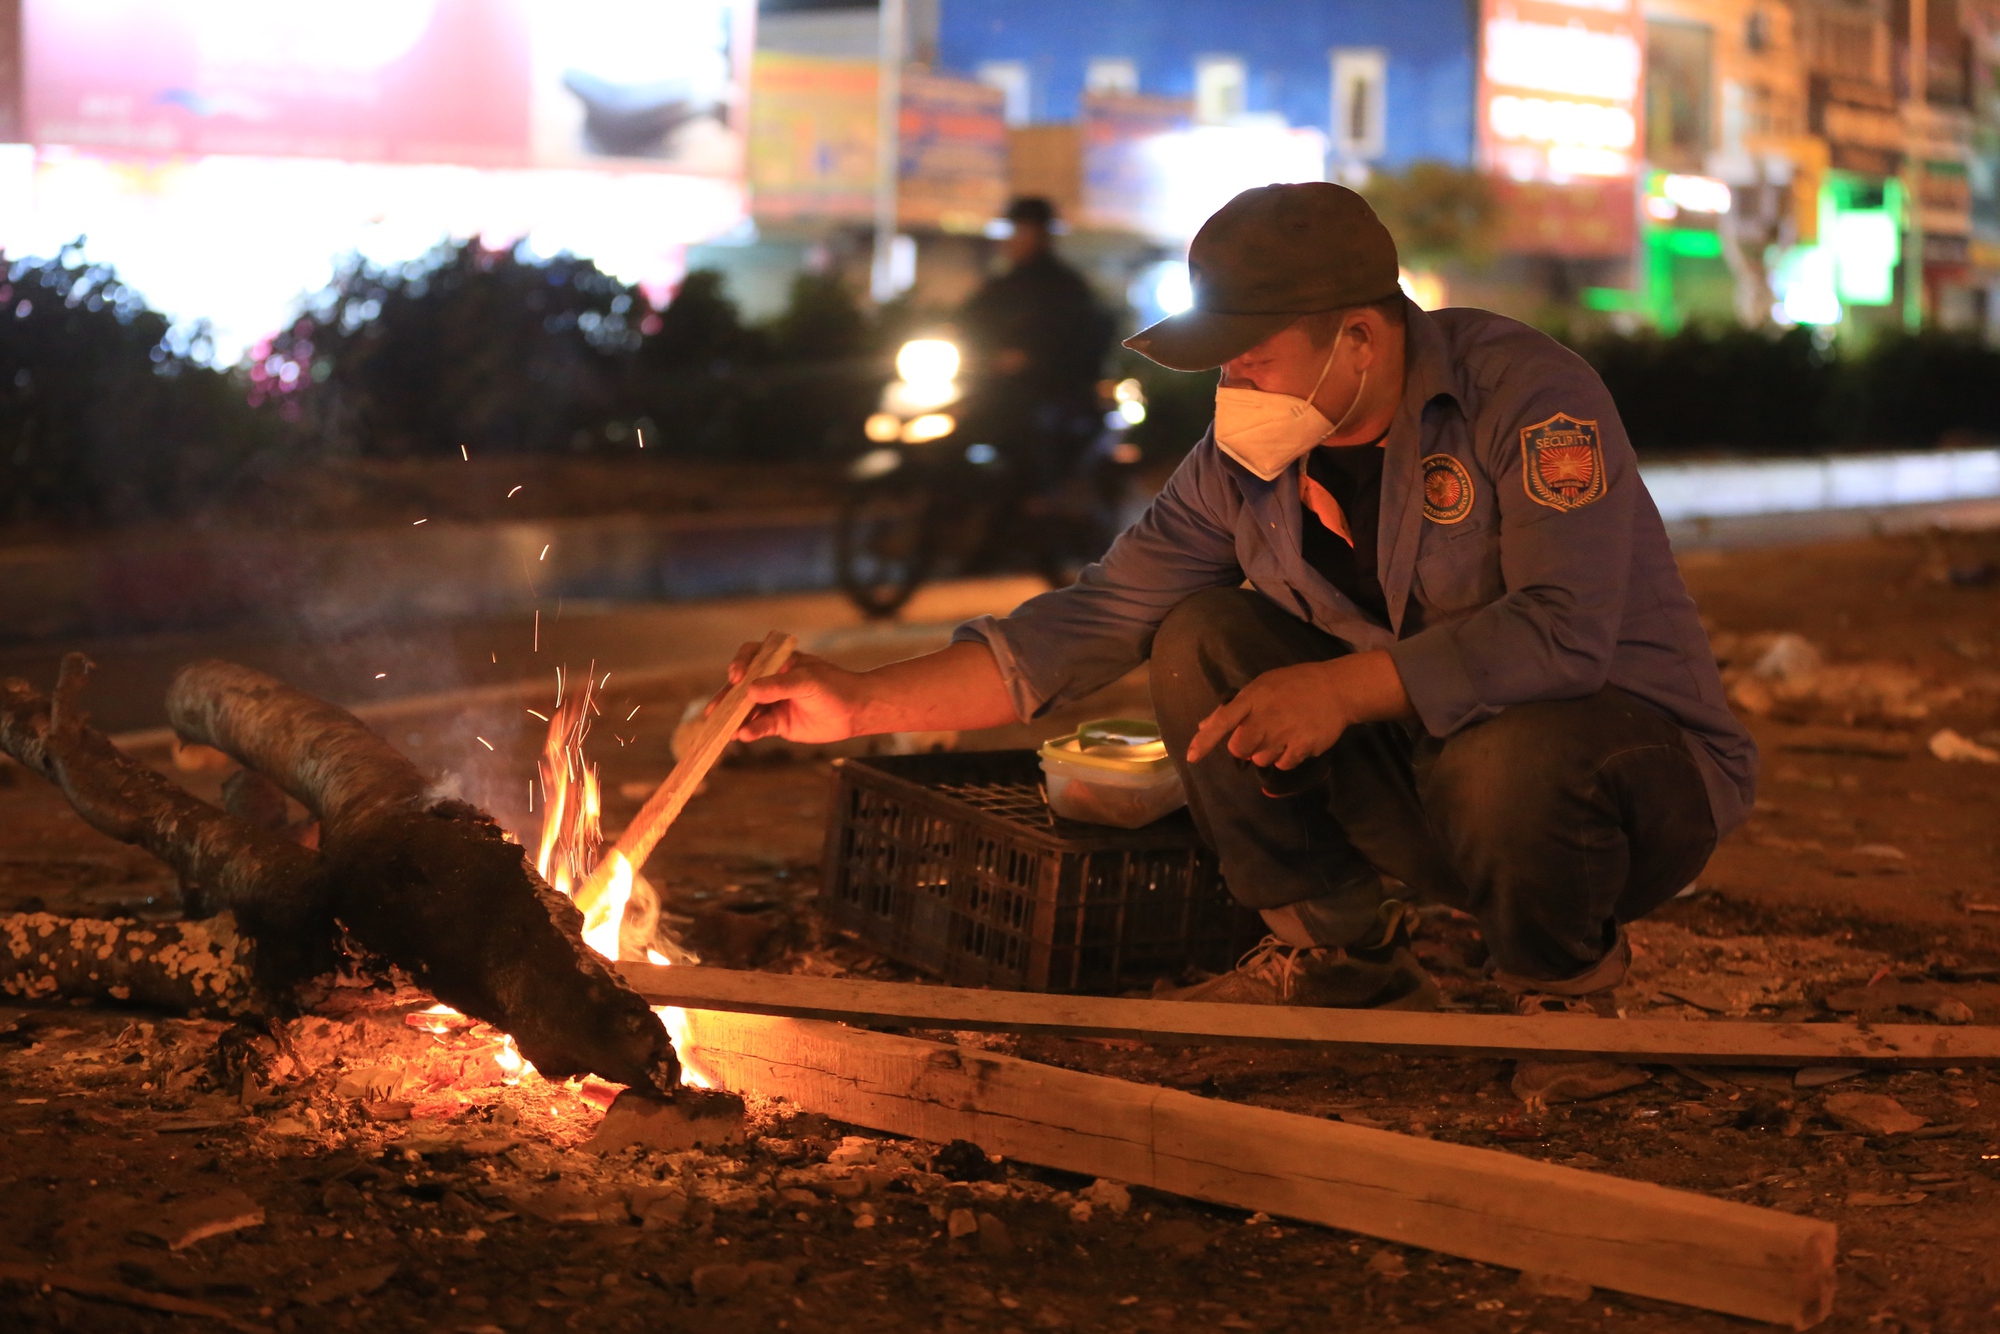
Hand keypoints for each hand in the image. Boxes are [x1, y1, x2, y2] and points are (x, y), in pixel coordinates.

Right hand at [713, 642, 864, 744]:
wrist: (855, 711)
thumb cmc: (835, 687)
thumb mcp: (808, 682)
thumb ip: (780, 686)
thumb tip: (750, 691)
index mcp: (778, 662)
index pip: (751, 656)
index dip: (739, 664)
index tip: (736, 677)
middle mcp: (771, 680)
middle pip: (741, 686)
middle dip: (726, 697)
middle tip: (715, 709)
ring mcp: (773, 703)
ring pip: (746, 709)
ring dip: (734, 718)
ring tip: (724, 728)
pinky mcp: (778, 724)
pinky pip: (759, 727)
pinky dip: (750, 731)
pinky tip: (743, 735)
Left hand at [1186, 660, 1351, 769]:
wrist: (1337, 689)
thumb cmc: (1294, 685)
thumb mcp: (1261, 687)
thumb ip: (1232, 708)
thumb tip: (1204, 726)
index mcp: (1253, 698)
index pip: (1223, 720)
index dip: (1205, 741)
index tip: (1192, 757)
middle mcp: (1266, 716)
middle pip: (1239, 749)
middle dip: (1243, 748)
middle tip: (1259, 735)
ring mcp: (1284, 733)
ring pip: (1260, 759)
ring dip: (1267, 752)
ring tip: (1282, 733)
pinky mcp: (1303, 746)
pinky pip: (1282, 765)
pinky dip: (1286, 758)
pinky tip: (1296, 741)